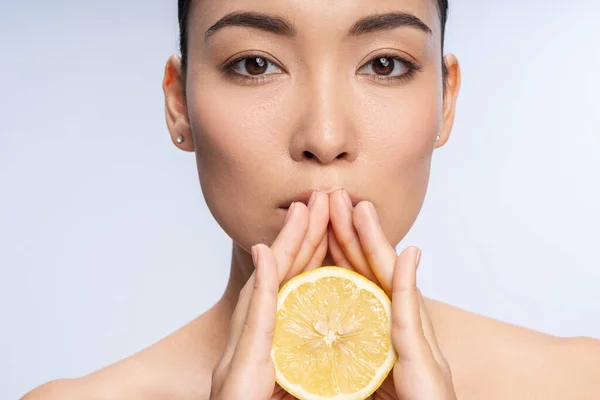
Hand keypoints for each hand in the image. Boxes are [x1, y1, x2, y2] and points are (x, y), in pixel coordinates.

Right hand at [210, 191, 329, 399]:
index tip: (325, 223)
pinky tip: (268, 252)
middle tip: (316, 200)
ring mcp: (247, 345)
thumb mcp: (297, 380)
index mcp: (276, 337)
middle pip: (286, 277)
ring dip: (286, 245)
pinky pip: (257, 315)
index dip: (312, 253)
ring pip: (271, 285)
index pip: (299, 287)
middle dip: (303, 237)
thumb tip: (323, 336)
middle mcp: (259, 335)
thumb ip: (305, 356)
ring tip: (300, 210)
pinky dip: (263, 283)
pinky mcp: (243, 360)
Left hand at [328, 189, 456, 398]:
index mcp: (378, 325)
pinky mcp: (423, 357)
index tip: (324, 217)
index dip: (340, 246)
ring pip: (390, 281)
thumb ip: (347, 345)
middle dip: (353, 232)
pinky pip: (410, 315)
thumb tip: (324, 324)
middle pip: (371, 270)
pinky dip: (408, 283)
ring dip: (378, 243)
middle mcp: (398, 324)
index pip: (355, 277)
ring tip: (364, 209)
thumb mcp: (357, 369)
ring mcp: (413, 337)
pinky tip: (407, 255)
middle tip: (338, 197)